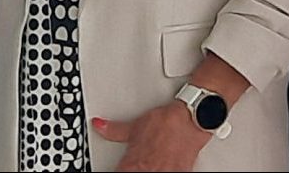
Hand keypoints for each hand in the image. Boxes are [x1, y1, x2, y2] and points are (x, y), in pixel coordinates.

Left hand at [93, 104, 210, 172]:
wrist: (190, 120)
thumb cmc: (165, 123)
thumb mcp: (135, 125)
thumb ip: (114, 130)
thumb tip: (99, 126)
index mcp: (133, 163)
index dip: (118, 171)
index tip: (120, 168)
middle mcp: (147, 171)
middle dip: (131, 170)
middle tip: (134, 165)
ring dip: (148, 170)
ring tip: (149, 165)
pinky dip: (162, 171)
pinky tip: (161, 167)